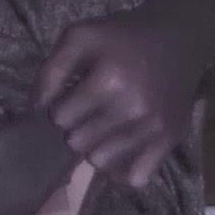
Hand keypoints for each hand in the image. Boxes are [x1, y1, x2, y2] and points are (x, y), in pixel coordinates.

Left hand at [37, 4, 197, 186]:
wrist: (179, 37)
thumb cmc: (123, 36)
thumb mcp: (80, 36)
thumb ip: (52, 70)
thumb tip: (36, 109)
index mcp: (109, 81)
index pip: (61, 118)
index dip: (61, 108)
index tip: (72, 97)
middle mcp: (133, 109)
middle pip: (79, 144)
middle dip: (77, 129)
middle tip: (88, 113)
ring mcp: (153, 128)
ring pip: (102, 162)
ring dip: (97, 148)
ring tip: (104, 128)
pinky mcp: (170, 140)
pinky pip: (137, 178)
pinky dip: (124, 171)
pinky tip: (120, 151)